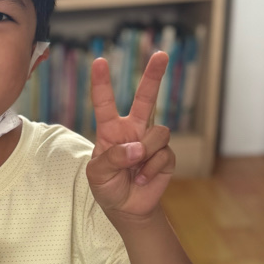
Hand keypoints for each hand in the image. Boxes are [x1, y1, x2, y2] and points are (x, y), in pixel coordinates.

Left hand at [86, 52, 173, 217]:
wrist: (127, 208)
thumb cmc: (108, 187)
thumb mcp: (97, 174)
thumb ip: (112, 158)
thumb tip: (136, 148)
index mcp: (110, 130)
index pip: (105, 103)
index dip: (102, 83)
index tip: (99, 61)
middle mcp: (133, 130)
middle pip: (145, 98)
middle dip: (153, 76)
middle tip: (161, 55)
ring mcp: (150, 141)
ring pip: (158, 132)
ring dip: (146, 152)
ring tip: (134, 170)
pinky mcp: (166, 155)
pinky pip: (164, 153)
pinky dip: (152, 168)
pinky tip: (143, 177)